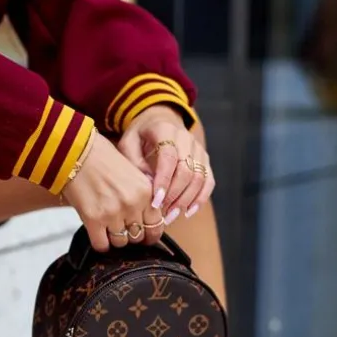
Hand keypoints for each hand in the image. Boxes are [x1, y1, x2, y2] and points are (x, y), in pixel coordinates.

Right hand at [61, 132, 163, 251]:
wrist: (77, 152)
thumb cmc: (103, 159)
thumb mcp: (134, 174)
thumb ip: (144, 197)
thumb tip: (148, 221)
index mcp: (146, 191)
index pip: (156, 226)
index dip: (151, 235)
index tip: (145, 237)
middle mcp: (132, 204)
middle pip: (138, 237)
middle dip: (131, 236)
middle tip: (123, 230)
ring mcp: (113, 213)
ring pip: (120, 242)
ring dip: (114, 239)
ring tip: (108, 228)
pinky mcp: (93, 219)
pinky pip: (101, 245)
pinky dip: (100, 243)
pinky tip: (98, 234)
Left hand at [118, 105, 214, 223]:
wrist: (160, 121)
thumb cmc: (140, 135)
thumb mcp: (128, 143)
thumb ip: (134, 163)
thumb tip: (148, 187)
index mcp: (165, 130)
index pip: (169, 157)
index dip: (164, 181)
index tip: (155, 202)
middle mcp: (186, 138)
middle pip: (188, 170)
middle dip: (175, 195)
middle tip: (162, 213)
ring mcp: (198, 149)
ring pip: (200, 177)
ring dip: (187, 200)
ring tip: (171, 216)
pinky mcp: (204, 160)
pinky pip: (208, 180)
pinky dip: (200, 198)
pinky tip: (188, 212)